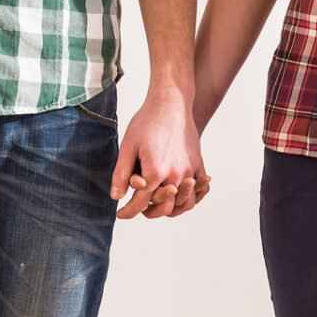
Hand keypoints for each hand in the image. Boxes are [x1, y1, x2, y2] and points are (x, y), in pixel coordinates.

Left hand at [112, 85, 206, 219]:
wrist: (172, 103)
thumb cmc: (146, 122)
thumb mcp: (128, 146)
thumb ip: (121, 173)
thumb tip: (116, 197)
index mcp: (154, 173)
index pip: (139, 203)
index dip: (127, 212)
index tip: (120, 214)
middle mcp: (175, 176)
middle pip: (163, 209)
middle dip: (148, 212)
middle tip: (138, 208)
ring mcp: (190, 172)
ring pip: (184, 204)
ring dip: (171, 209)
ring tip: (159, 205)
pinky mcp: (199, 165)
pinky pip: (199, 191)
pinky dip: (191, 198)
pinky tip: (179, 196)